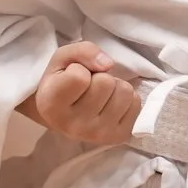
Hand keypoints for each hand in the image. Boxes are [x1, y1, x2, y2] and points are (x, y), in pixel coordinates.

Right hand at [20, 42, 142, 145]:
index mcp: (51, 106)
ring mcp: (97, 135)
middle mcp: (73, 126)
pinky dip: (126, 99)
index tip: (70, 77)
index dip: (79, 68)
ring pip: (124, 91)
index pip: (79, 77)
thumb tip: (108, 64)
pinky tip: (110, 105)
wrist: (65, 115)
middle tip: (88, 87)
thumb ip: (82, 51)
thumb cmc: (62, 82)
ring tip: (100, 96)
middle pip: (105, 82)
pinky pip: (136, 103)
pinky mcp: (118, 137)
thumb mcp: (63, 59)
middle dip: (100, 77)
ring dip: (115, 87)